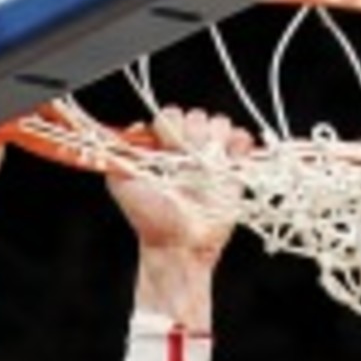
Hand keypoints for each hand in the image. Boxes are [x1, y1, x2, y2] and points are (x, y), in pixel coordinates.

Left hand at [107, 108, 252, 261]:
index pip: (170, 115)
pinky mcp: (235, 167)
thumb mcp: (123, 187)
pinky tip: (227, 161)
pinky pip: (242, 139)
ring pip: (219, 123)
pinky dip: (239, 143)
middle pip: (197, 116)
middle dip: (192, 134)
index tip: (166, 147)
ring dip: (214, 139)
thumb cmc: (151, 220)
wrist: (180, 245)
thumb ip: (118, 155)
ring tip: (206, 166)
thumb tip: (134, 127)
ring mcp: (213, 156)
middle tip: (187, 161)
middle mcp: (189, 147)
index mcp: (164, 146)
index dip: (169, 126)